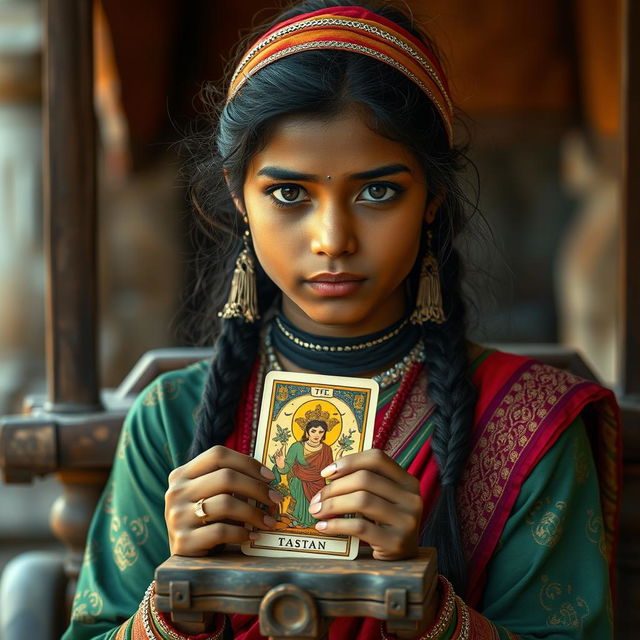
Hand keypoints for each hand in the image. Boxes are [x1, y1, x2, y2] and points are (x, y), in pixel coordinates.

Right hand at [164, 445, 282, 555]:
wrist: (183, 559)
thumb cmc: (204, 521)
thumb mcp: (208, 495)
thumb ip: (227, 482)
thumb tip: (267, 477)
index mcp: (182, 474)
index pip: (218, 455)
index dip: (247, 462)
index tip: (269, 476)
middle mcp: (176, 492)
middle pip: (225, 477)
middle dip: (257, 488)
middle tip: (276, 499)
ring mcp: (177, 517)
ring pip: (225, 504)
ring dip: (254, 513)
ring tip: (269, 521)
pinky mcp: (183, 542)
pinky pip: (221, 531)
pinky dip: (241, 534)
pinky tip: (252, 536)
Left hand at [308, 449, 421, 559]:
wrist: (403, 558)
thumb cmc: (385, 523)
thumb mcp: (383, 499)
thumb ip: (366, 483)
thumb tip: (329, 475)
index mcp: (408, 481)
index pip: (377, 459)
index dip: (349, 461)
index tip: (325, 473)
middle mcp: (412, 498)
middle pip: (365, 479)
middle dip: (334, 487)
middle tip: (317, 498)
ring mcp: (407, 520)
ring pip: (361, 500)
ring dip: (332, 505)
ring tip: (317, 511)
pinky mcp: (396, 542)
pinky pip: (360, 527)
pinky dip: (336, 525)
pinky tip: (324, 527)